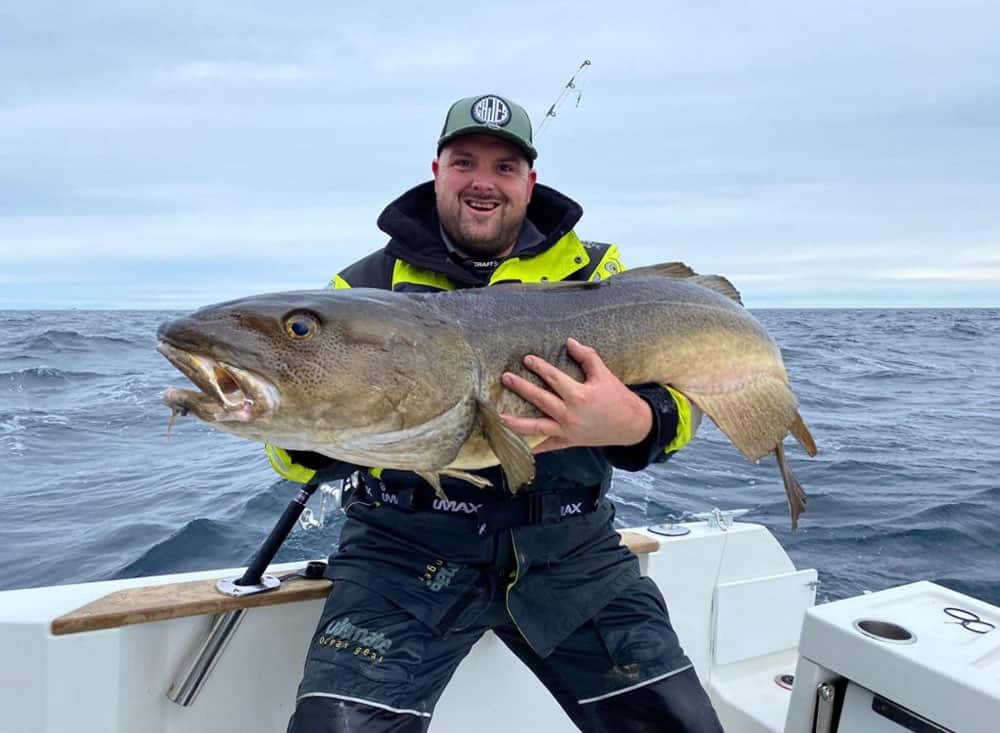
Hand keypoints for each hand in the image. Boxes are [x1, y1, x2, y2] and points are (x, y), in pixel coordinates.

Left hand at [499, 337, 652, 452]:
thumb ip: (587, 357)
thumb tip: (569, 342)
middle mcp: (570, 414)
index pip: (554, 378)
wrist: (631, 426)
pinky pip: (546, 446)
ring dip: (516, 422)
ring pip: (536, 427)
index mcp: (579, 395)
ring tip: (498, 416)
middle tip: (505, 378)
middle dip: (521, 388)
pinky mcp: (568, 442)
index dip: (539, 367)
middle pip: (540, 400)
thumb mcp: (604, 374)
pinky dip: (532, 446)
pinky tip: (516, 445)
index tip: (527, 359)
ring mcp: (567, 431)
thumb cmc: (617, 398)